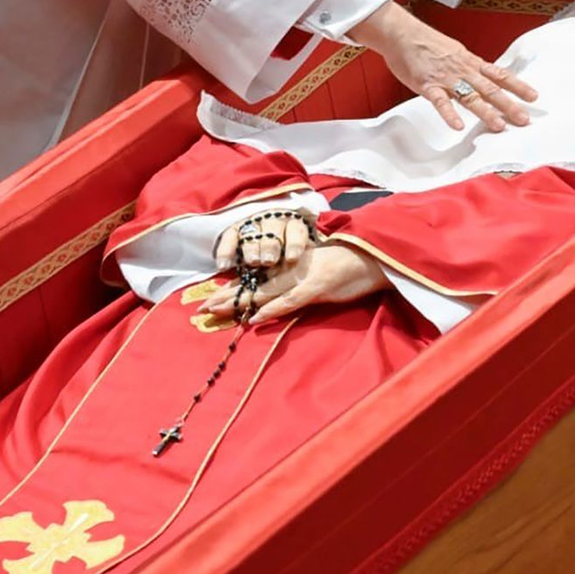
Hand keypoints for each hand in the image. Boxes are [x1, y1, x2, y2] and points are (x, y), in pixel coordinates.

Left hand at [203, 241, 388, 323]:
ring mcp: (302, 277)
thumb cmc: (347, 265)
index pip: (255, 278)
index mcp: (290, 265)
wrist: (373, 256)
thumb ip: (297, 283)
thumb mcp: (317, 271)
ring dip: (239, 303)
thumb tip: (276, 299)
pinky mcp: (317, 287)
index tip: (210, 297)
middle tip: (201, 308)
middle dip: (226, 297)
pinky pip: (290, 300)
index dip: (233, 288)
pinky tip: (256, 318)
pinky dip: (272, 309)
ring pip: (264, 291)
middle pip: (253, 284)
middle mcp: (291, 268)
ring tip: (216, 311)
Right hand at [214, 211, 311, 269]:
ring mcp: (254, 223)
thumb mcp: (304, 250)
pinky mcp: (236, 228)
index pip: (295, 231)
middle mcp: (273, 220)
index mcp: (294, 224)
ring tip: (252, 262)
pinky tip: (224, 266)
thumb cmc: (292, 249)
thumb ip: (307, 259)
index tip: (291, 258)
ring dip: (251, 248)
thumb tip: (318, 275)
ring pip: (252, 233)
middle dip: (270, 246)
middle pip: (272, 230)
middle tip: (267, 261)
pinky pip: (229, 238)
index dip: (293, 243)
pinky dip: (226, 251)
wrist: (272, 223)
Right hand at [349, 1, 536, 132]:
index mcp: (469, 62)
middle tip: (524, 119)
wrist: (401, 33)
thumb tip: (481, 76)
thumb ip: (467, 66)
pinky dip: (449, 114)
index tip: (533, 96)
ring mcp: (445, 78)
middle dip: (508, 104)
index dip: (517, 85)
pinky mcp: (426, 84)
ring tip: (499, 126)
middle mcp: (462, 70)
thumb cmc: (425, 42)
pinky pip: (440, 101)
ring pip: (469, 96)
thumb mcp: (453, 51)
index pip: (498, 74)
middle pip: (489, 88)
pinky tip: (457, 126)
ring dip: (485, 112)